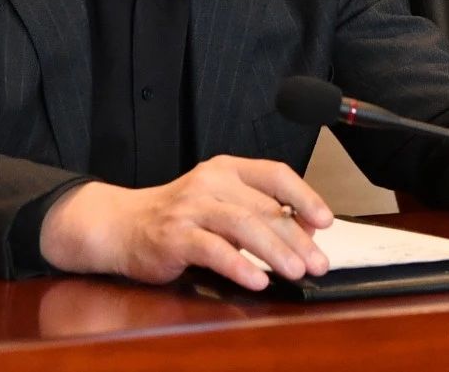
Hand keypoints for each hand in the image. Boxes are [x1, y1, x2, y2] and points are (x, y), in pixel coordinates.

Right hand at [39, 155, 333, 290]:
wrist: (122, 224)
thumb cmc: (179, 217)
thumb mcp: (219, 202)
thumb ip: (257, 210)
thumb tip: (307, 231)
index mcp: (226, 169)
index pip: (275, 174)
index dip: (304, 196)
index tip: (326, 221)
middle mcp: (210, 182)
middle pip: (264, 207)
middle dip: (297, 237)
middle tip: (319, 262)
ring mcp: (191, 207)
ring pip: (242, 225)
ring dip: (275, 250)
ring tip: (296, 272)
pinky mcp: (175, 235)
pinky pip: (213, 249)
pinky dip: (239, 265)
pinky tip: (257, 280)